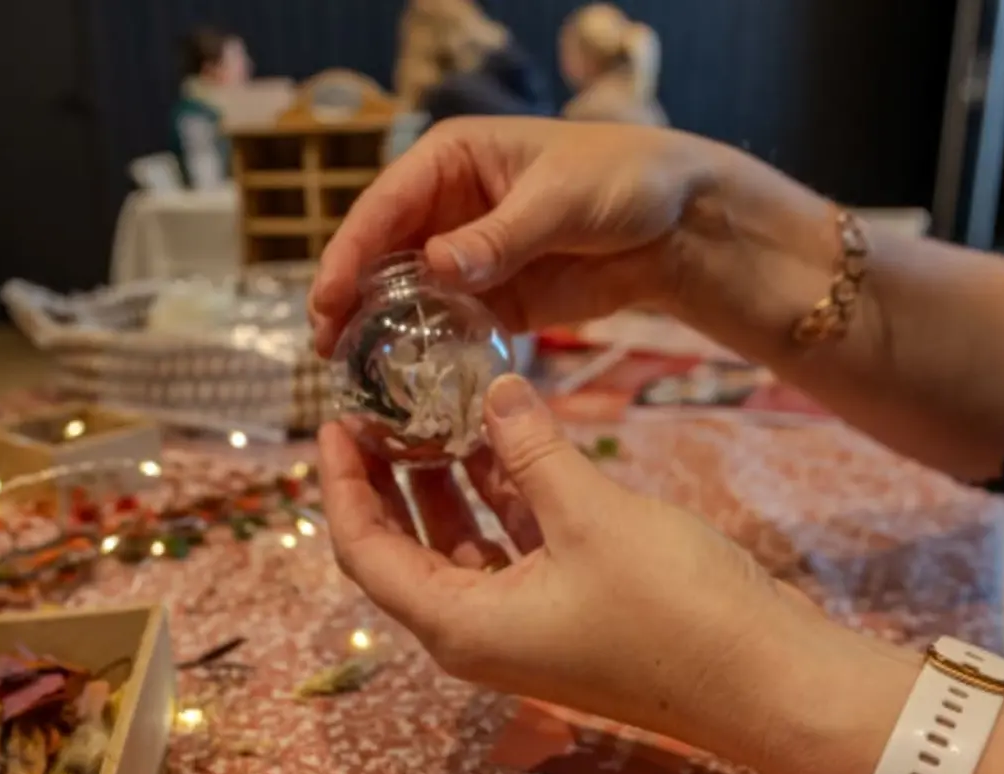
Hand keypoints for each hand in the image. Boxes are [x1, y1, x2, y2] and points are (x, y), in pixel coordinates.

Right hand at [310, 117, 719, 356]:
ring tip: (349, 372)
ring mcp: (465, 258)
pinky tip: (405, 382)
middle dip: (349, 297)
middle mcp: (446, 209)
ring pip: (405, 294)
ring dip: (378, 330)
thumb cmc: (623, 180)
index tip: (328, 297)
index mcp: (451, 161)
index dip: (351, 250)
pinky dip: (425, 351)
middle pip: (381, 253)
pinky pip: (446, 326)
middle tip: (325, 347)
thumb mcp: (562, 199)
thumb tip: (436, 266)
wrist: (678, 225)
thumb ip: (501, 236)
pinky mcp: (491, 300)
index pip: (385, 204)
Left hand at [319, 374, 834, 754]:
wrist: (770, 680)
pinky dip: (505, 495)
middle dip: (389, 478)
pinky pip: (514, 545)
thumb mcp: (590, 515)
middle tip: (381, 409)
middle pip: (404, 547)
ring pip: (462, 542)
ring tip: (438, 409)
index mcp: (457, 624)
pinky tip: (507, 439)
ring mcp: (523, 623)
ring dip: (450, 481)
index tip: (336, 423)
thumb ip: (530, 448)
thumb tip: (492, 389)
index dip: (343, 486)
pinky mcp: (566, 609)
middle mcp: (477, 630)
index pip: (364, 551)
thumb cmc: (671, 609)